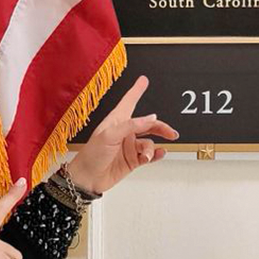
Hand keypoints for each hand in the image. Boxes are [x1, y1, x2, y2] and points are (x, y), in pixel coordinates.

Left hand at [66, 75, 178, 194]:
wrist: (88, 179)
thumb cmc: (92, 154)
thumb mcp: (109, 136)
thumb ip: (131, 126)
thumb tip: (150, 118)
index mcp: (116, 121)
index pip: (129, 102)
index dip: (136, 90)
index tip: (143, 80)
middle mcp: (125, 132)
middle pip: (148, 124)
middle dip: (160, 127)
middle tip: (171, 133)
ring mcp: (129, 146)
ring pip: (149, 142)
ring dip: (150, 148)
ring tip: (146, 155)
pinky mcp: (133, 160)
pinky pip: (149, 155)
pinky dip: (155, 155)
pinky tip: (158, 155)